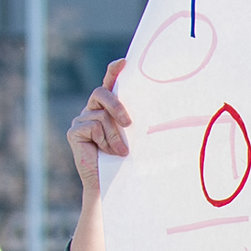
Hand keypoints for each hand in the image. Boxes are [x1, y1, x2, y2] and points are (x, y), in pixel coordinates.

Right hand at [66, 59, 130, 250]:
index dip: (114, 71)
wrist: (115, 189)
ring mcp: (82, 120)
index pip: (111, 82)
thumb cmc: (133, 165)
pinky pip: (91, 125)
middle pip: (102, 92)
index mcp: (111, 109)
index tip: (124, 62)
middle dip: (116, 104)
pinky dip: (104, 140)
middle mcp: (94, 111)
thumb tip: (175, 105)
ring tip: (121, 152)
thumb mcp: (140, 139)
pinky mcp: (75, 131)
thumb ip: (144, 121)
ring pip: (100, 114)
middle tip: (130, 123)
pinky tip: (107, 154)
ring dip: (114, 135)